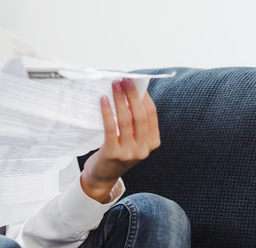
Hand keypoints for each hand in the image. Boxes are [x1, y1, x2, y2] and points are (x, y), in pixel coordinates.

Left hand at [80, 78, 160, 202]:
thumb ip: (134, 121)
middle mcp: (144, 149)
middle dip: (132, 95)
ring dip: (120, 100)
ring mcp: (130, 153)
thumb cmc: (116, 151)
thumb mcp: (131, 138)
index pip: (151, 114)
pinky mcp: (114, 154)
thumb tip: (130, 92)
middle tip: (124, 80)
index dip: (144, 97)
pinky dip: (107, 112)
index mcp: (153, 142)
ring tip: (114, 86)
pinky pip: (111, 128)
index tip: (136, 83)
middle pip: (140, 116)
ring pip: (126, 120)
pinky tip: (103, 100)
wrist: (102, 175)